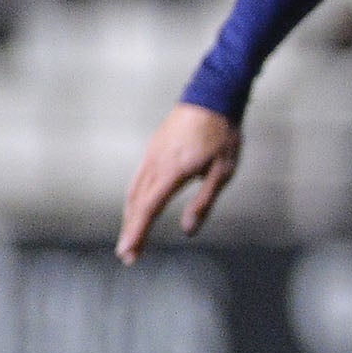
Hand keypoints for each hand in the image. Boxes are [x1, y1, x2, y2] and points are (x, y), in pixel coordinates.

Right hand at [117, 102, 241, 262]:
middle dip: (131, 231)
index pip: (148, 209)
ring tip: (130, 237)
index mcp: (173, 171)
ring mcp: (151, 155)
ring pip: (133, 191)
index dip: (137, 233)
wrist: (213, 96)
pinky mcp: (153, 149)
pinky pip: (138, 179)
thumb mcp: (223, 171)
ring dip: (130, 216)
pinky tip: (136, 208)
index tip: (128, 253)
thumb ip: (204, 202)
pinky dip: (134, 199)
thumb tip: (188, 230)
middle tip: (128, 256)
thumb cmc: (223, 134)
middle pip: (136, 204)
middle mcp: (156, 164)